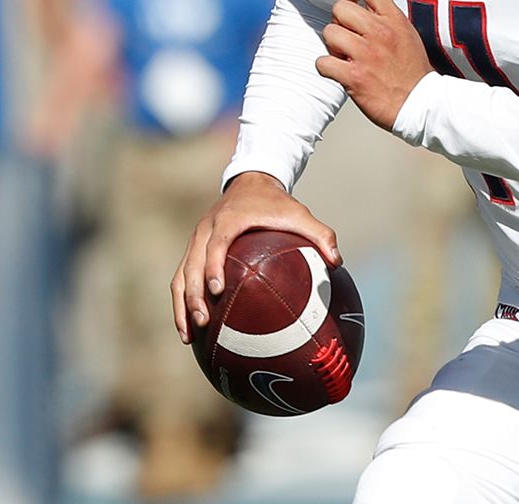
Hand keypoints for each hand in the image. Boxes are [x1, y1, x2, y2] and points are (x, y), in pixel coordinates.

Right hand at [171, 172, 339, 343]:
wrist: (250, 182)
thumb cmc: (275, 203)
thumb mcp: (299, 213)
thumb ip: (320, 234)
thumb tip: (337, 262)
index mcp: (227, 221)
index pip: (215, 245)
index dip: (212, 267)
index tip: (218, 291)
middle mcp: (205, 230)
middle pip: (191, 265)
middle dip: (193, 296)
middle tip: (203, 322)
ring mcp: (195, 241)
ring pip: (181, 276)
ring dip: (181, 305)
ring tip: (188, 335)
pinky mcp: (193, 250)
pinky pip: (182, 278)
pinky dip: (182, 302)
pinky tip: (191, 329)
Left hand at [315, 0, 432, 130]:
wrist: (422, 106)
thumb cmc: (413, 73)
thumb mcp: (407, 35)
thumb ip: (386, 19)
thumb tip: (361, 8)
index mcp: (394, 20)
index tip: (350, 3)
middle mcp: (380, 33)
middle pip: (340, 8)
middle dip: (338, 22)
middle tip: (347, 38)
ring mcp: (366, 54)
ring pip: (329, 33)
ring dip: (332, 46)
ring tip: (345, 57)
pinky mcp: (354, 76)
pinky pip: (322, 62)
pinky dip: (326, 68)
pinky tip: (339, 72)